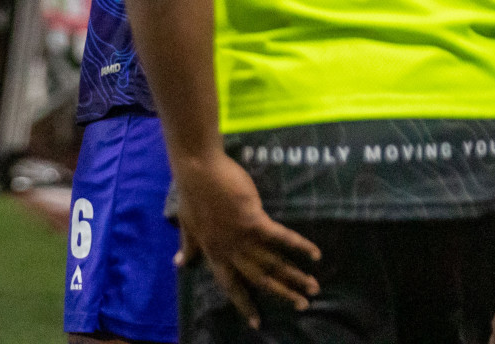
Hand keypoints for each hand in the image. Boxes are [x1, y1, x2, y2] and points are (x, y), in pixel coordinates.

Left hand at [173, 152, 320, 328]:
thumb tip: (179, 264)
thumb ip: (188, 246)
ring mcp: (243, 237)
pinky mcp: (255, 221)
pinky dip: (299, 246)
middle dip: (282, 293)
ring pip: (273, 263)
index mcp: (213, 253)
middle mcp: (230, 250)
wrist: (198, 171)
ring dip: (294, 275)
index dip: (243, 304)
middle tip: (302, 305)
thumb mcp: (187, 225)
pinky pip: (281, 238)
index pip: (230, 285)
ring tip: (313, 286)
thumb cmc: (192, 194)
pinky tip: (315, 254)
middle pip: (259, 279)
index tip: (256, 322)